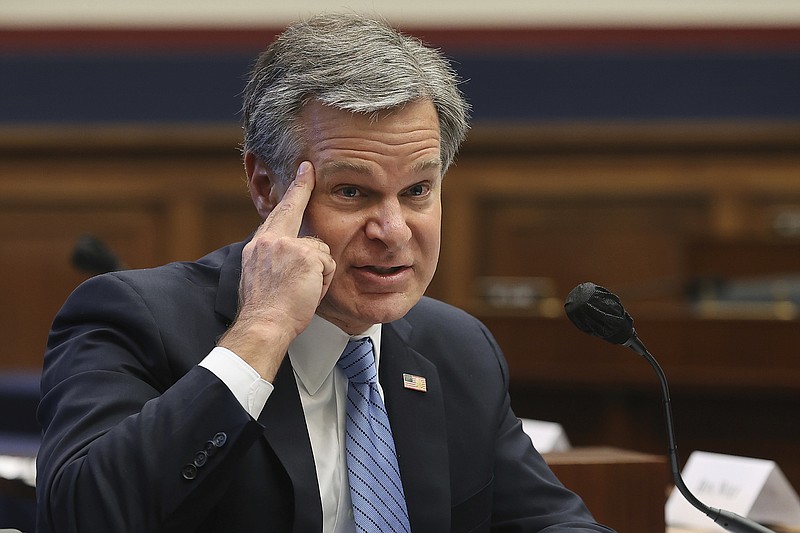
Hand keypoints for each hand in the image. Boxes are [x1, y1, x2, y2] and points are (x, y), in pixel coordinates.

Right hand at [218, 161, 334, 379]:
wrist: (263, 325)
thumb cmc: (265, 312)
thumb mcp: (262, 279)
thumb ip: (275, 260)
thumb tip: (291, 255)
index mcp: (257, 246)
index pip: (276, 214)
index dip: (290, 192)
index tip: (301, 171)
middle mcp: (269, 240)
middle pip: (293, 210)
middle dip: (301, 186)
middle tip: (308, 167)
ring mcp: (286, 245)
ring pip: (319, 249)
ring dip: (318, 273)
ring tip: (302, 292)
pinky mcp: (304, 255)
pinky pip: (328, 264)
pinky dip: (323, 282)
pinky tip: (308, 293)